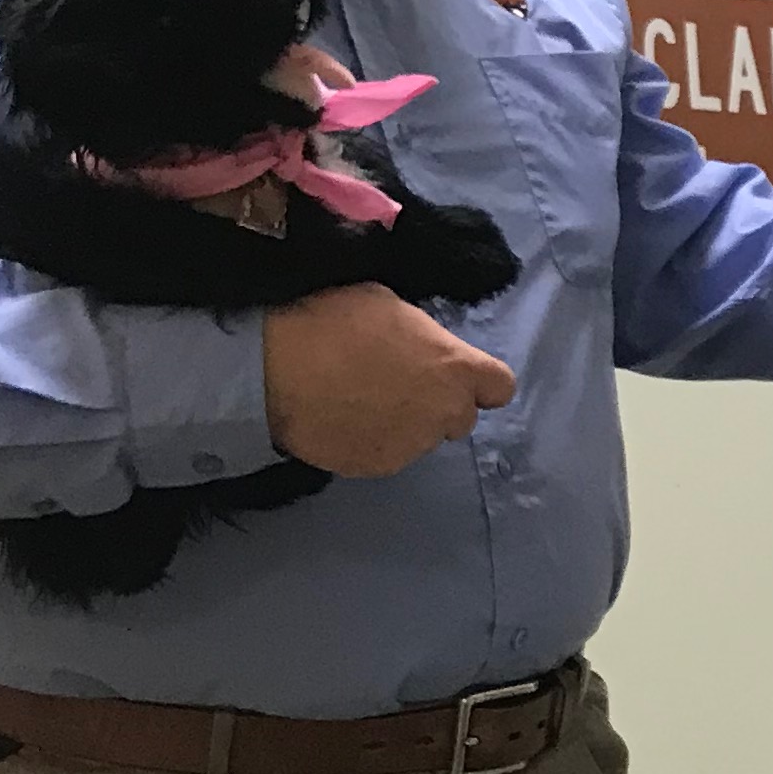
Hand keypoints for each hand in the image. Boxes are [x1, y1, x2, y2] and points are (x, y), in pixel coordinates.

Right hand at [263, 284, 514, 474]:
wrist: (272, 368)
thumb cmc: (332, 320)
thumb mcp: (389, 305)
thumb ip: (421, 335)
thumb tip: (421, 346)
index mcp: (456, 369)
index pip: (500, 387)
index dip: (479, 381)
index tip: (454, 374)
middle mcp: (444, 414)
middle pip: (460, 418)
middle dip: (439, 404)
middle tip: (398, 384)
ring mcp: (412, 446)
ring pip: (421, 438)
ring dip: (404, 423)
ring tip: (360, 399)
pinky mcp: (377, 467)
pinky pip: (385, 453)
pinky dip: (371, 440)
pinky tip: (342, 419)